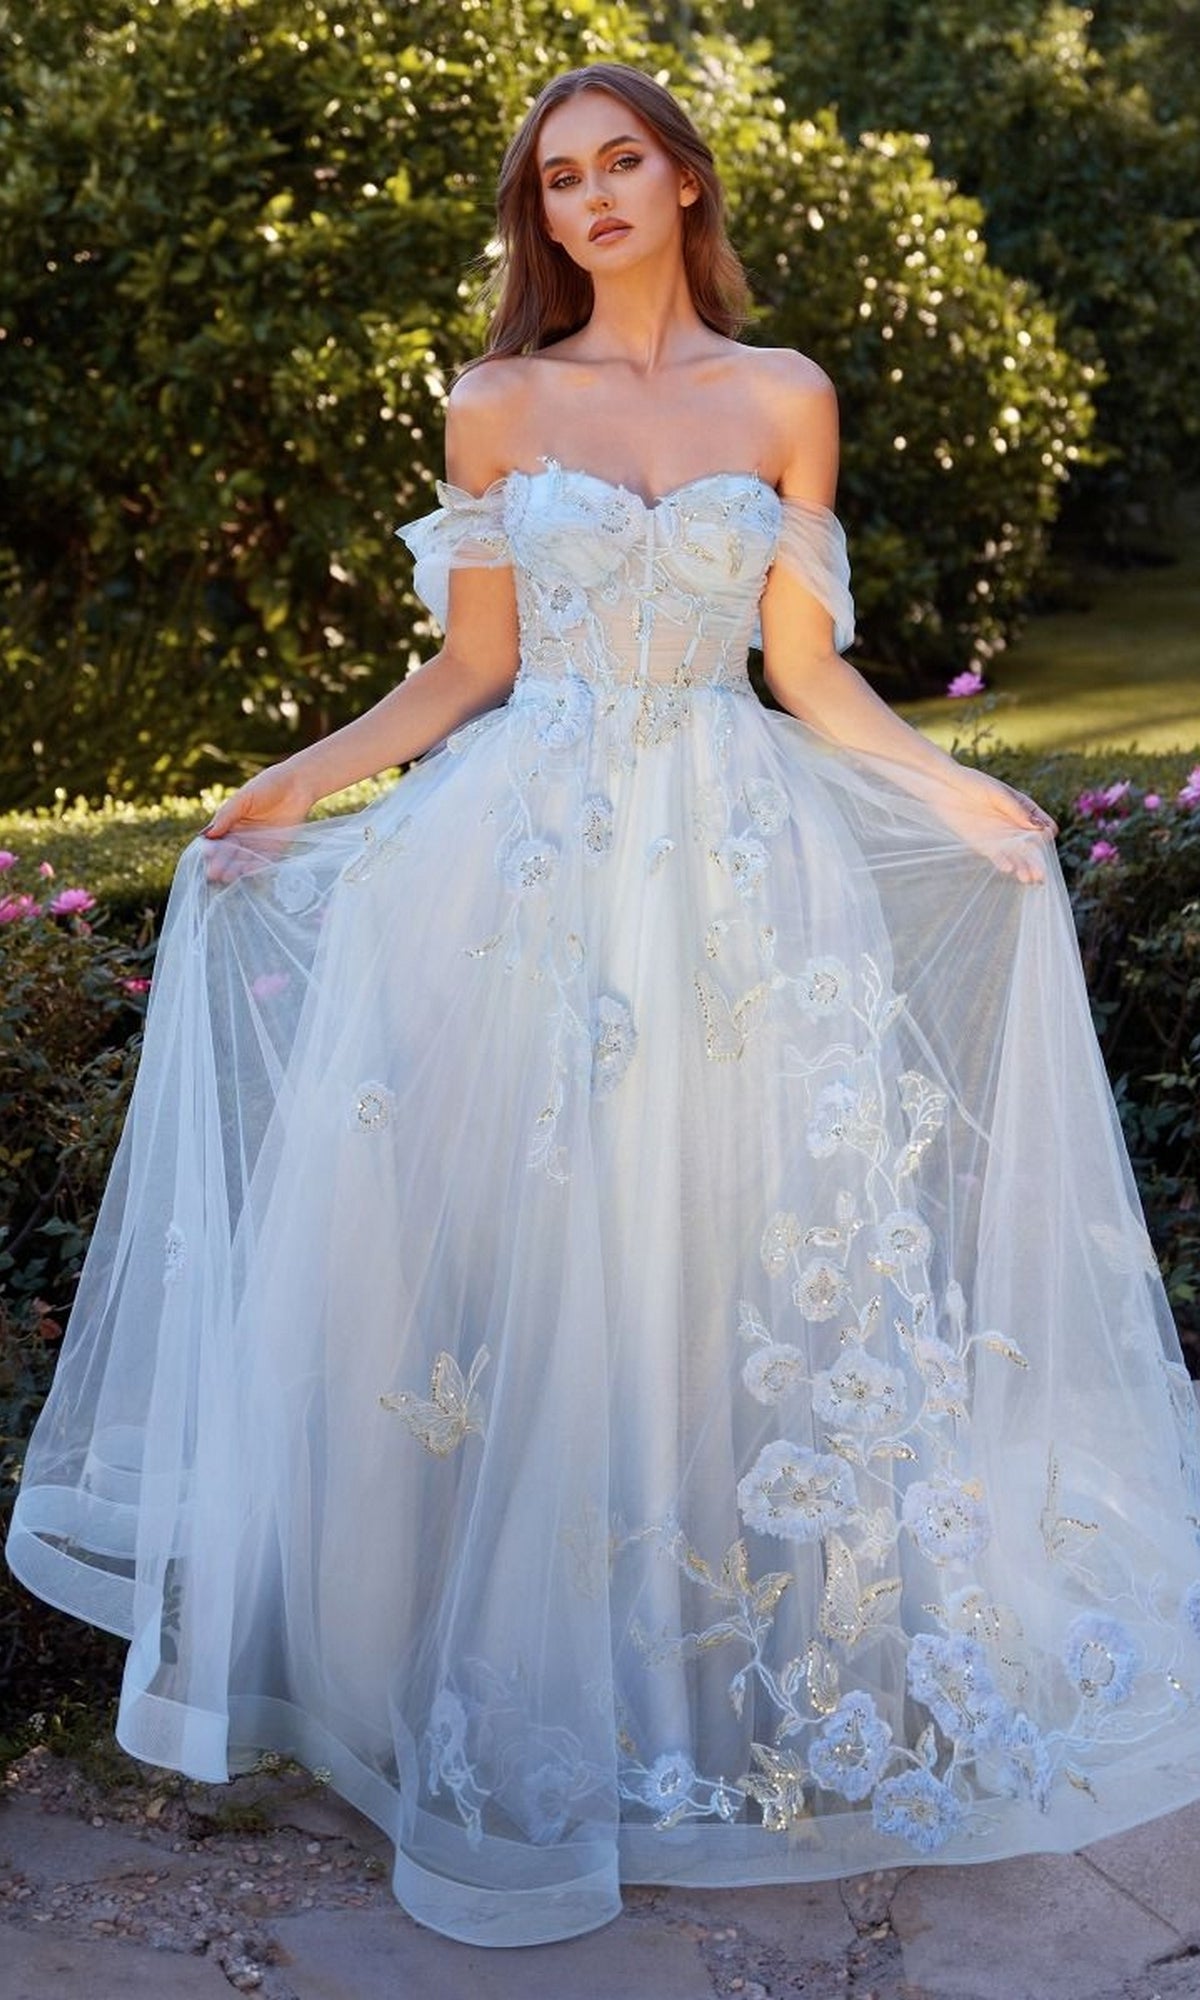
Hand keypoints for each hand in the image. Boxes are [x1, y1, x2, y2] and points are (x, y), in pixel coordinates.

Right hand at [201, 762, 315, 882]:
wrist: (299, 784)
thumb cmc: (268, 785)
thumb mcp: (243, 798)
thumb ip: (226, 816)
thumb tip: (205, 834)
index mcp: (230, 823)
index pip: (216, 840)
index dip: (211, 848)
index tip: (207, 854)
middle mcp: (242, 837)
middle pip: (228, 854)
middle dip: (220, 864)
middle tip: (214, 873)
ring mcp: (257, 845)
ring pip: (243, 861)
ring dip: (235, 870)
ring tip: (229, 877)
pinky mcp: (275, 850)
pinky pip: (263, 862)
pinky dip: (256, 869)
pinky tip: (248, 873)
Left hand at [935, 767, 1057, 884]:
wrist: (943, 787)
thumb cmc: (972, 783)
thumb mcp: (997, 793)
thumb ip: (1016, 810)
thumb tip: (1039, 827)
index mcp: (1023, 808)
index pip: (1042, 825)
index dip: (1046, 834)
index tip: (1047, 840)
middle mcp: (1013, 825)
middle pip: (1030, 846)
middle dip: (1036, 861)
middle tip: (1040, 875)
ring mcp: (999, 836)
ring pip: (1016, 855)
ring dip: (1022, 867)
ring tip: (1027, 878)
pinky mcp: (982, 844)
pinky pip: (996, 856)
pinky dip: (1002, 862)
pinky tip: (1008, 868)